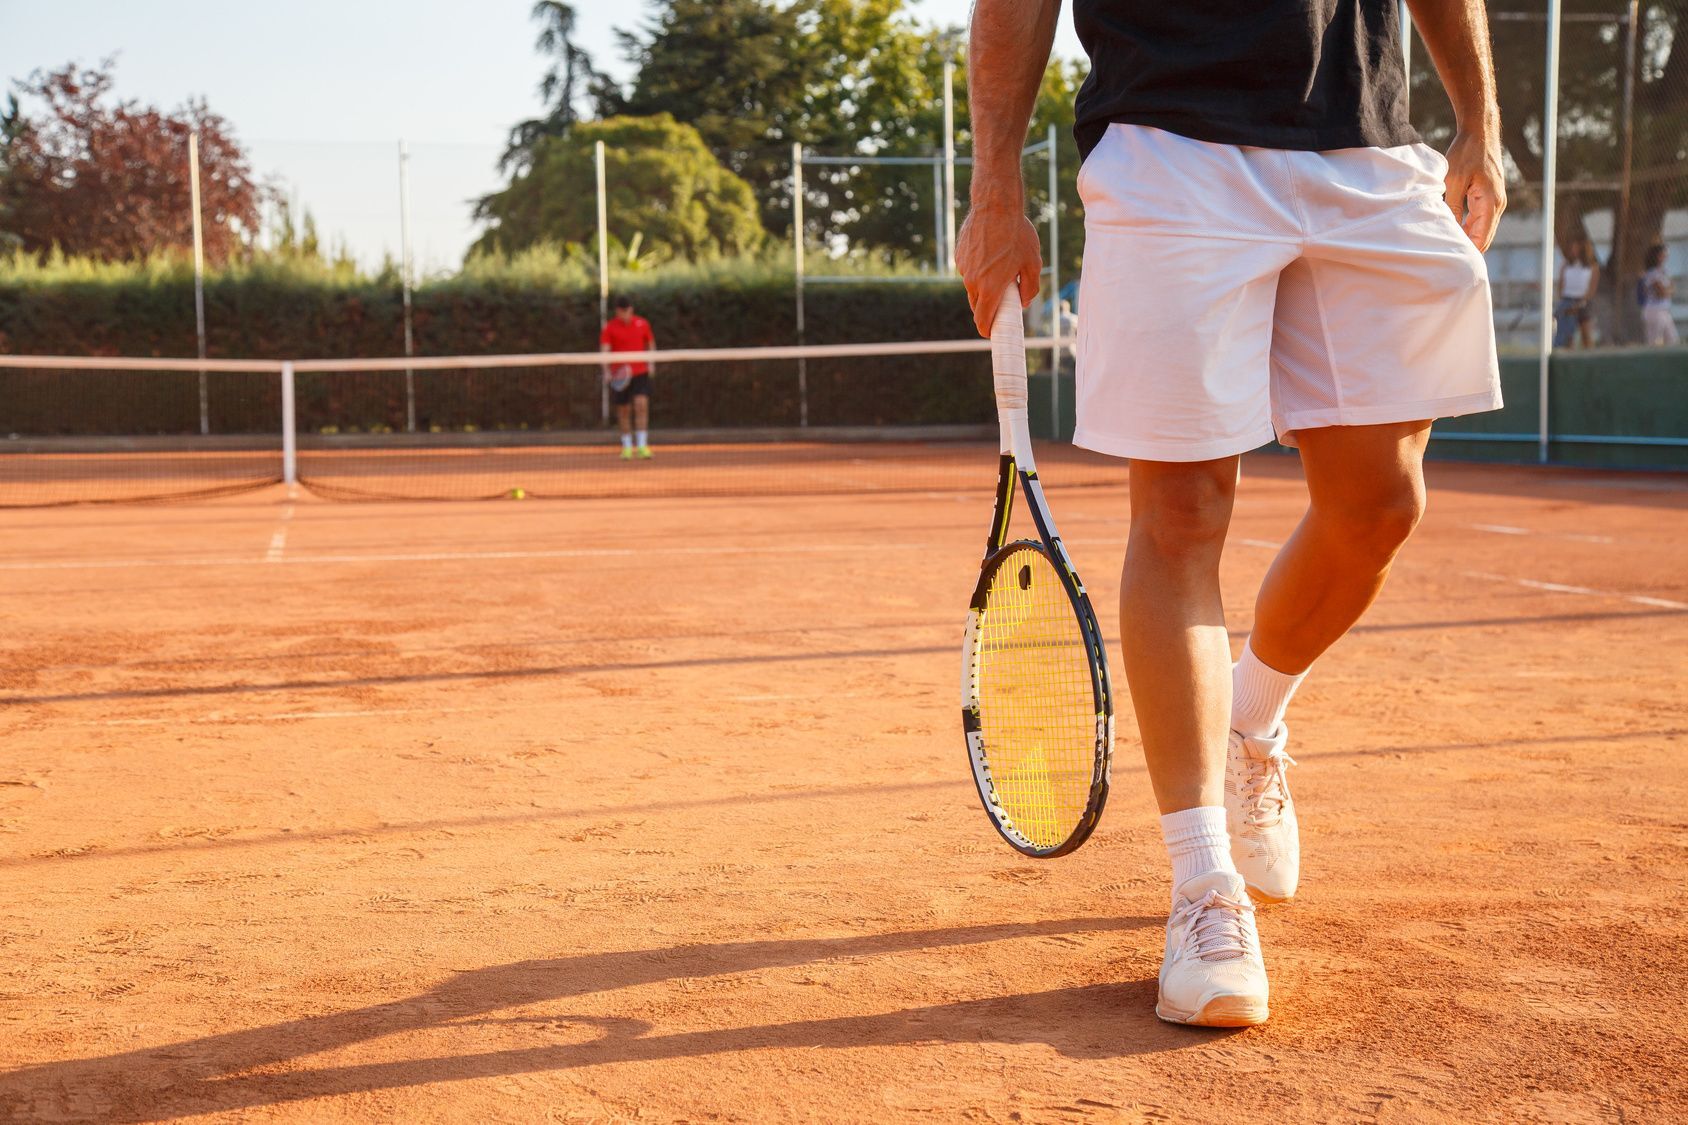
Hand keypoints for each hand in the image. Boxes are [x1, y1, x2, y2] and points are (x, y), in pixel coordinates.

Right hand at [955, 202, 1042, 336]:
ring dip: (984, 285)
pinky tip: (991, 252)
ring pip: (973, 286)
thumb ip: (1030, 288)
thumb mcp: (1033, 263)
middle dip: (989, 307)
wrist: (995, 205)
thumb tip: (1024, 302)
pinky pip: (969, 270)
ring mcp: (964, 269)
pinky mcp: (959, 255)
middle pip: (977, 306)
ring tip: (1001, 265)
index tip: (992, 333)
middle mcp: (973, 282)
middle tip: (1005, 297)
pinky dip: (978, 268)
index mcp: (990, 289)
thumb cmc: (1017, 234)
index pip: (982, 321)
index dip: (988, 331)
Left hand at [1443, 129, 1506, 251]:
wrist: (1480, 132)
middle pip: (1485, 236)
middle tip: (1450, 262)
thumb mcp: (1453, 181)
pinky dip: (1471, 227)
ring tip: (1450, 249)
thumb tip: (1450, 230)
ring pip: (1483, 228)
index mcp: (1491, 202)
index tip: (1454, 263)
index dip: (1469, 251)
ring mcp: (1496, 199)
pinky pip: (1481, 218)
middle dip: (1470, 248)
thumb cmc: (1466, 153)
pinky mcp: (1490, 195)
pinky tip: (1456, 232)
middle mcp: (1498, 203)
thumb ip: (1452, 207)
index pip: (1482, 237)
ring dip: (1469, 238)